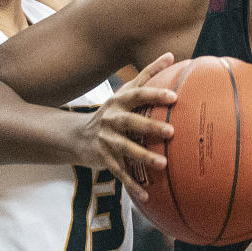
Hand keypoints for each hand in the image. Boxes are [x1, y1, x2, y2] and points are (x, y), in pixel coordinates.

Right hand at [75, 54, 176, 204]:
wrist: (77, 135)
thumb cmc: (112, 111)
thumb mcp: (125, 91)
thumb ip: (148, 74)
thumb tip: (171, 54)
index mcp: (119, 102)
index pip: (138, 95)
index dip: (155, 94)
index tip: (174, 96)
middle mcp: (111, 119)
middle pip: (131, 122)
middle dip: (150, 127)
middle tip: (171, 132)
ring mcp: (106, 141)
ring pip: (126, 150)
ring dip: (144, 157)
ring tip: (163, 164)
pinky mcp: (104, 160)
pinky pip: (119, 173)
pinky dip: (132, 185)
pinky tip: (147, 195)